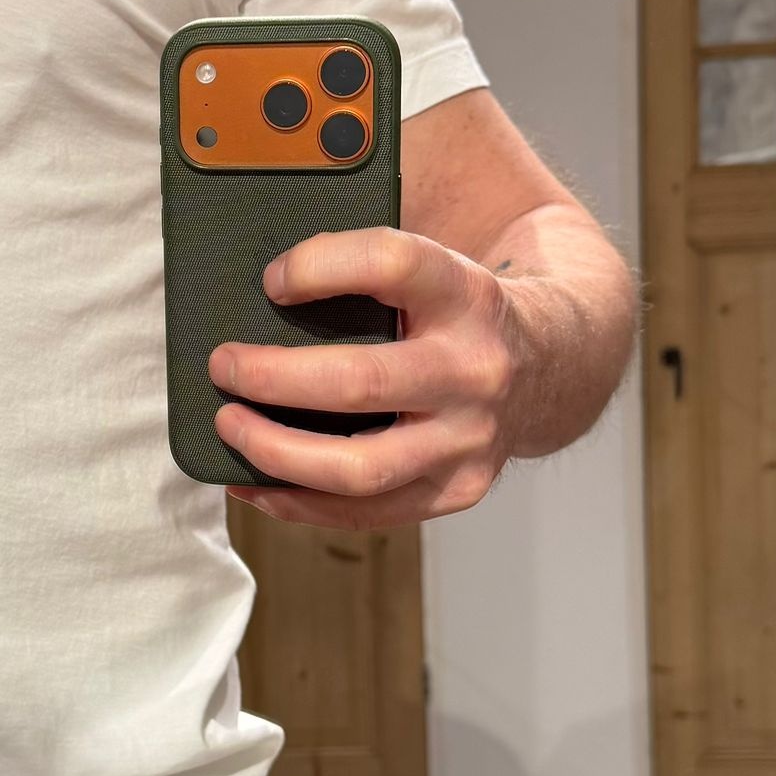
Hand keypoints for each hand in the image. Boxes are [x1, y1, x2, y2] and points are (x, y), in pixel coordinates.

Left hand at [209, 227, 519, 530]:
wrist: (551, 363)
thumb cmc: (458, 312)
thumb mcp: (435, 270)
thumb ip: (365, 272)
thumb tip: (258, 290)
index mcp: (467, 294)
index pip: (392, 263)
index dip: (319, 266)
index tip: (270, 280)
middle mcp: (476, 370)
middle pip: (361, 382)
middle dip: (272, 378)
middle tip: (223, 366)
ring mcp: (471, 440)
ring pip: (359, 468)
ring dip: (276, 452)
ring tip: (229, 427)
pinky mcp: (459, 489)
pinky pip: (366, 512)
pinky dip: (297, 501)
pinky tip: (253, 481)